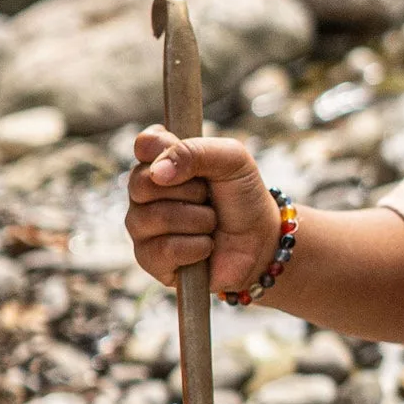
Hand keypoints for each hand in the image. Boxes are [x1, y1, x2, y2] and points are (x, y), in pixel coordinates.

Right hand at [126, 126, 278, 293]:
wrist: (261, 243)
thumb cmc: (243, 198)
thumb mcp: (231, 160)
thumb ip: (194, 151)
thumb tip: (157, 172)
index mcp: (159, 160)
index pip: (145, 145)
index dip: (170, 153)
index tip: (198, 165)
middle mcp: (143, 192)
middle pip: (142, 183)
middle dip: (190, 191)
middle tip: (208, 198)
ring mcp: (142, 226)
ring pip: (154, 217)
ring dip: (198, 220)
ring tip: (211, 223)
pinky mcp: (150, 259)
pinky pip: (164, 249)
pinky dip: (197, 247)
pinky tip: (207, 246)